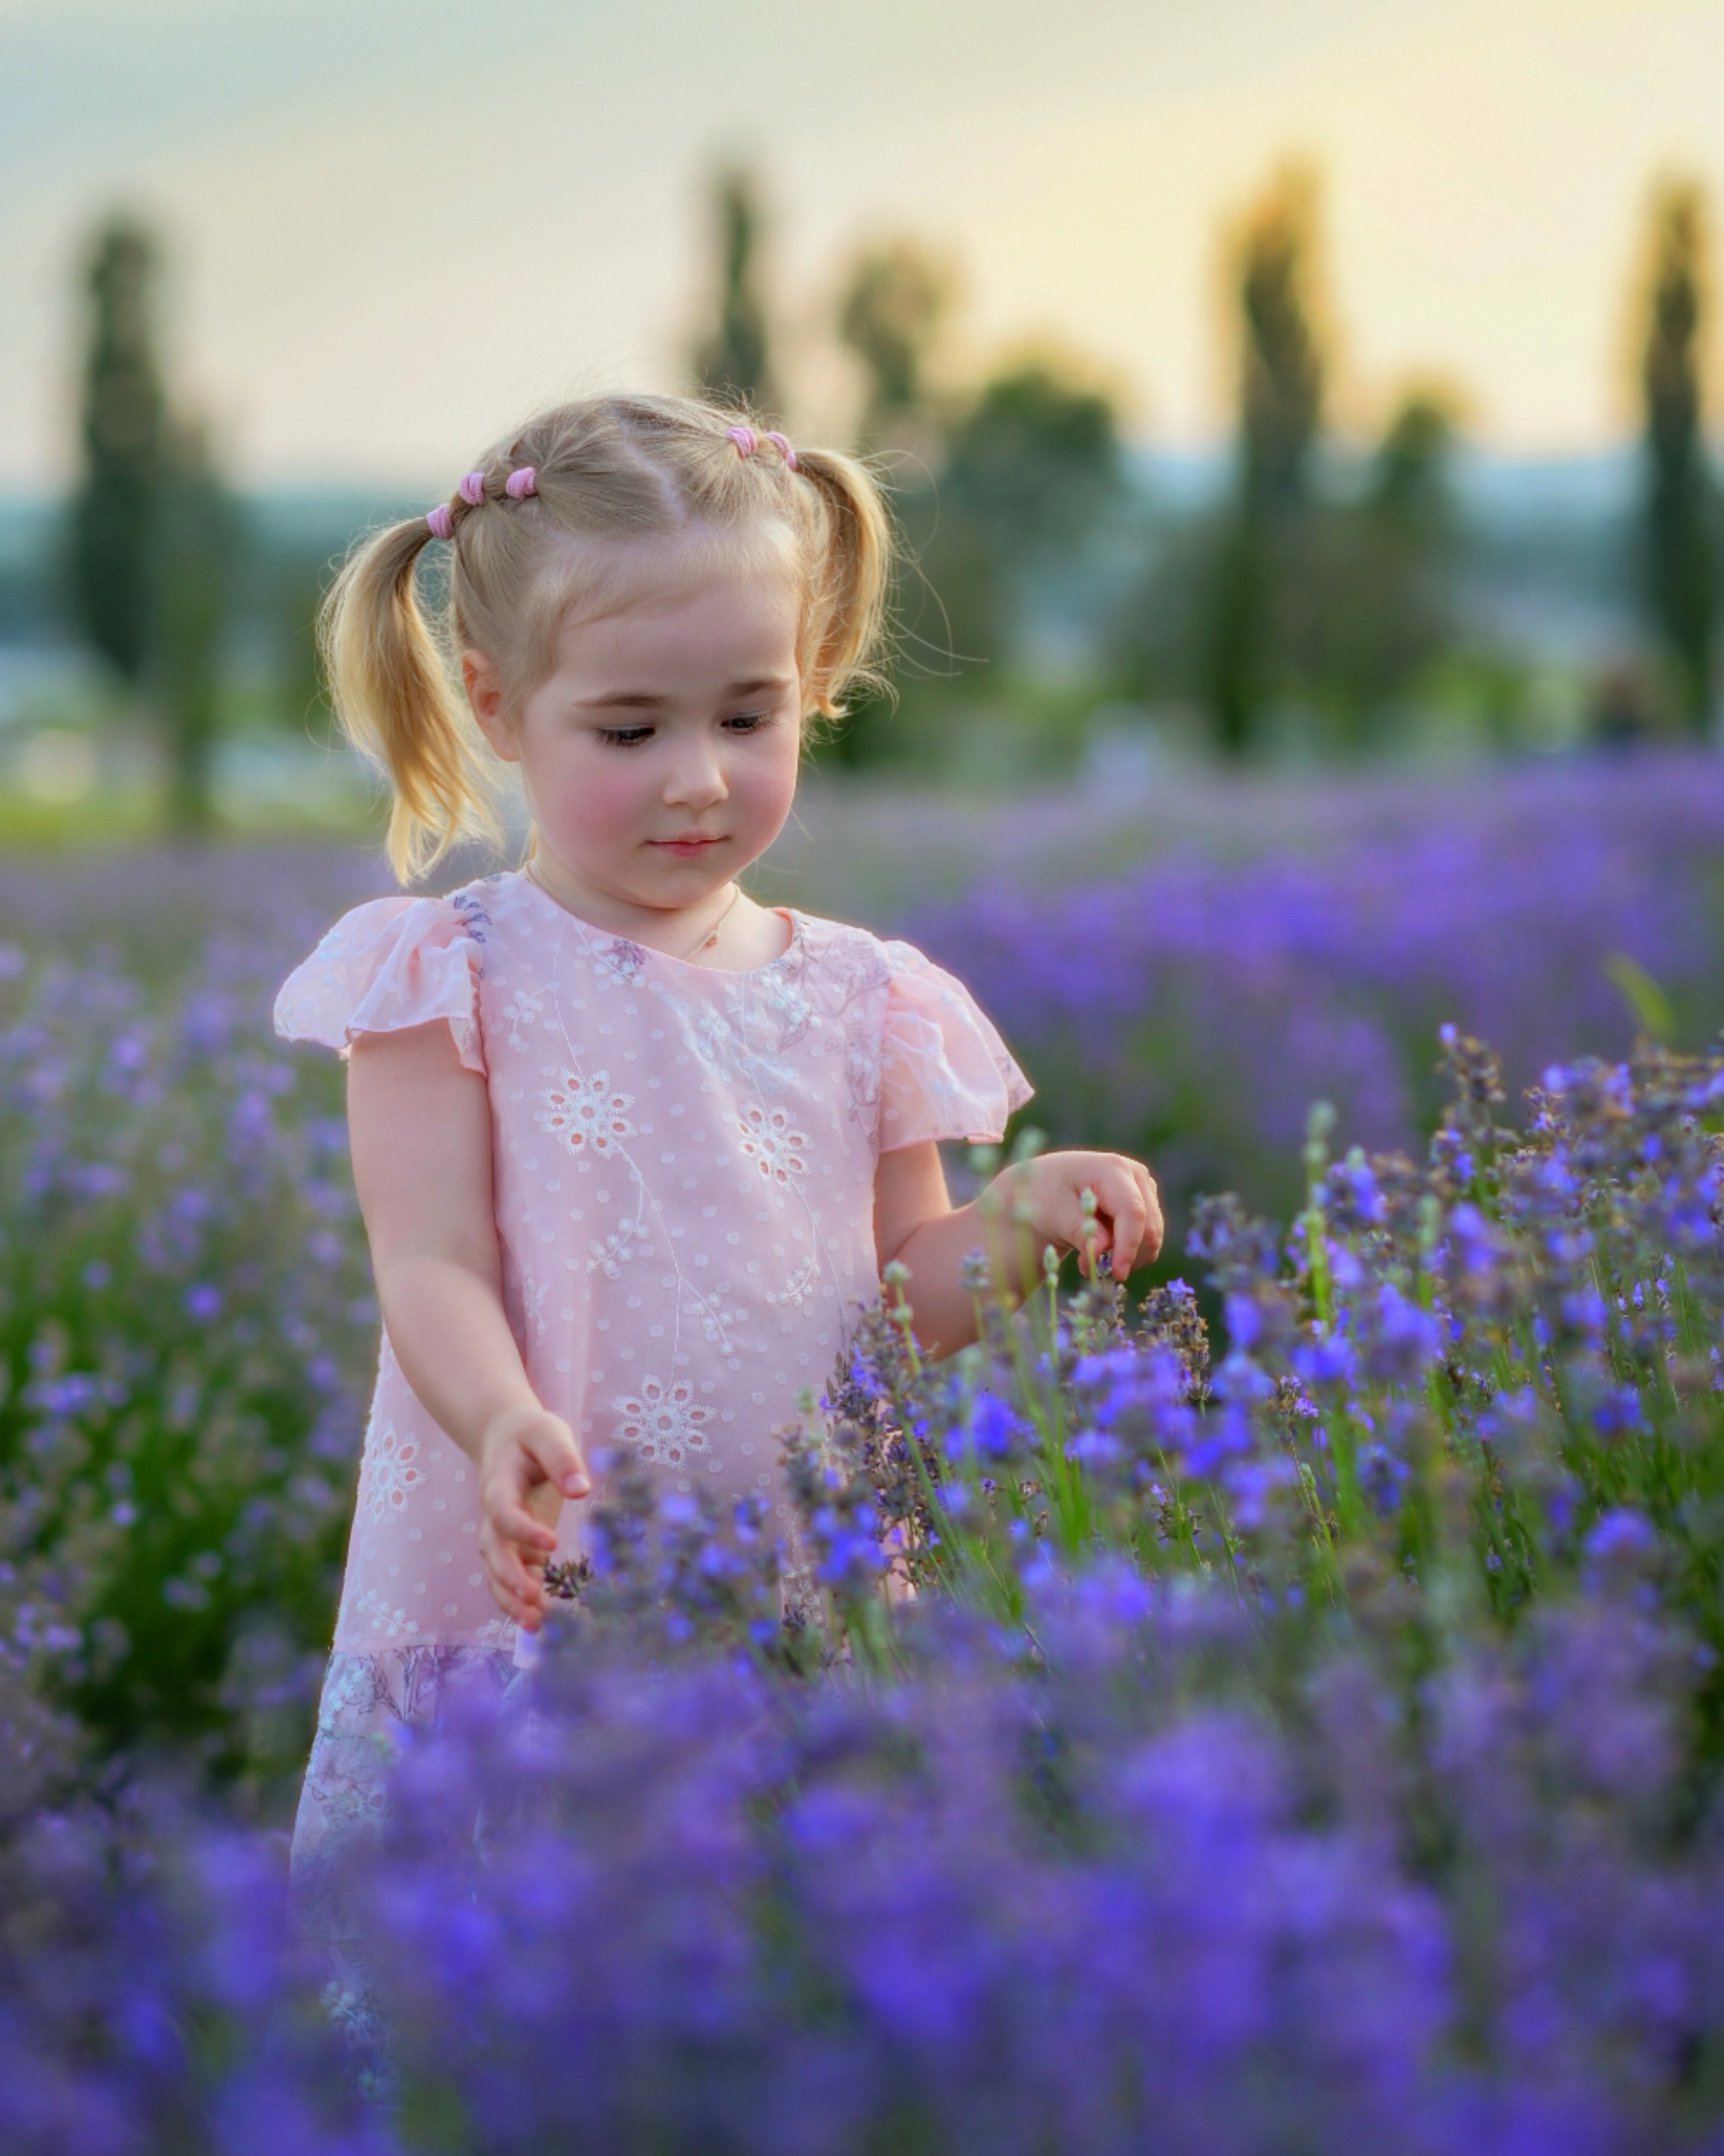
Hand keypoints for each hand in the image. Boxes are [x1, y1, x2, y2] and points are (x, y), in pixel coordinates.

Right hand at [477, 1403, 590, 1629]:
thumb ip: (562, 1459)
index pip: (503, 1512)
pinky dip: (520, 1599)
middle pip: (493, 1551)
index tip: (552, 1542)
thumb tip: (581, 1490)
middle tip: (533, 1599)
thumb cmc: (532, 1435)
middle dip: (509, 1577)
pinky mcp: (515, 1546)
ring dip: (510, 1599)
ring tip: (534, 1624)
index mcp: (499, 1486)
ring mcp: (501, 1535)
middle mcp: (493, 1516)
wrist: (507, 1438)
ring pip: (496, 1572)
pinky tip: (541, 1620)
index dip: (523, 1530)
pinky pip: (511, 1576)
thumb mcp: (548, 1434)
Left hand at [992, 1150, 1162, 1279]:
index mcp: (1112, 1169)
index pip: (1132, 1212)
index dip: (1129, 1245)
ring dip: (1124, 1256)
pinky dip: (1126, 1253)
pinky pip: (1147, 1239)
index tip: (1118, 1273)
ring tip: (1086, 1257)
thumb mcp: (1054, 1213)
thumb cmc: (1045, 1196)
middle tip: (1087, 1266)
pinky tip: (1099, 1250)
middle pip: (1148, 1226)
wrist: (1044, 1189)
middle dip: (1124, 1255)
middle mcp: (1135, 1175)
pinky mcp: (1145, 1204)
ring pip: (1152, 1236)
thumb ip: (1079, 1230)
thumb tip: (1102, 1249)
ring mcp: (1143, 1189)